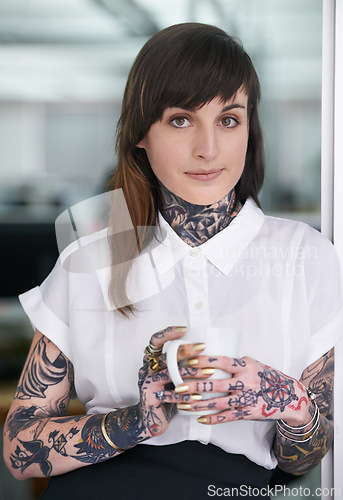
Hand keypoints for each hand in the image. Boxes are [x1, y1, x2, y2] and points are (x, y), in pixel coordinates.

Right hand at [137, 327, 210, 435]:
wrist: (148, 421)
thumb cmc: (167, 395)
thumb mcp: (172, 377)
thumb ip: (181, 365)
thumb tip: (207, 351)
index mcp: (152, 360)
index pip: (156, 340)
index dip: (168, 332)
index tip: (185, 328)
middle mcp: (148, 369)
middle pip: (166, 355)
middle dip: (185, 350)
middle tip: (203, 347)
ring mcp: (148, 383)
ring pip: (170, 374)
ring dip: (191, 372)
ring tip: (209, 372)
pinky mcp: (150, 397)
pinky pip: (170, 395)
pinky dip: (186, 396)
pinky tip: (199, 397)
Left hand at [163, 355, 311, 425]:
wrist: (290, 397)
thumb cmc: (268, 377)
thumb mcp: (253, 364)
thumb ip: (235, 362)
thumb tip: (211, 357)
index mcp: (245, 366)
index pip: (220, 361)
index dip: (202, 360)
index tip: (186, 360)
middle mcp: (245, 382)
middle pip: (213, 384)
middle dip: (192, 385)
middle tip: (175, 385)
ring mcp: (246, 399)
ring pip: (216, 402)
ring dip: (196, 404)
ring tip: (181, 403)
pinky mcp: (247, 414)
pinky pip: (226, 417)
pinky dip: (211, 418)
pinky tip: (198, 418)